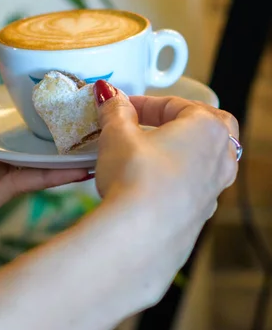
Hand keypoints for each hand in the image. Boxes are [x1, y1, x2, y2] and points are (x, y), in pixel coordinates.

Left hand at [0, 59, 88, 260]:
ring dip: (65, 154)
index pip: (10, 124)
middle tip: (96, 115)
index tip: (64, 93)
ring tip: (101, 138)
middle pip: (29, 145)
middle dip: (59, 132)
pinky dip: (51, 175)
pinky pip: (24, 184)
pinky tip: (79, 166)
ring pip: (35, 165)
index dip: (35, 110)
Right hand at [84, 80, 238, 305]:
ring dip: (178, 152)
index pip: (177, 104)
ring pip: (203, 160)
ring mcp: (213, 190)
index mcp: (206, 128)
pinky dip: (175, 179)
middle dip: (178, 122)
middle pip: (207, 128)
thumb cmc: (134, 177)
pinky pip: (192, 187)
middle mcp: (219, 158)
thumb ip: (115, 111)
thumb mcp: (117, 134)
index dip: (144, 103)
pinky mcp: (199, 215)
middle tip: (149, 125)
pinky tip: (148, 185)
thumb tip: (109, 95)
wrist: (138, 234)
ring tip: (146, 155)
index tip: (122, 107)